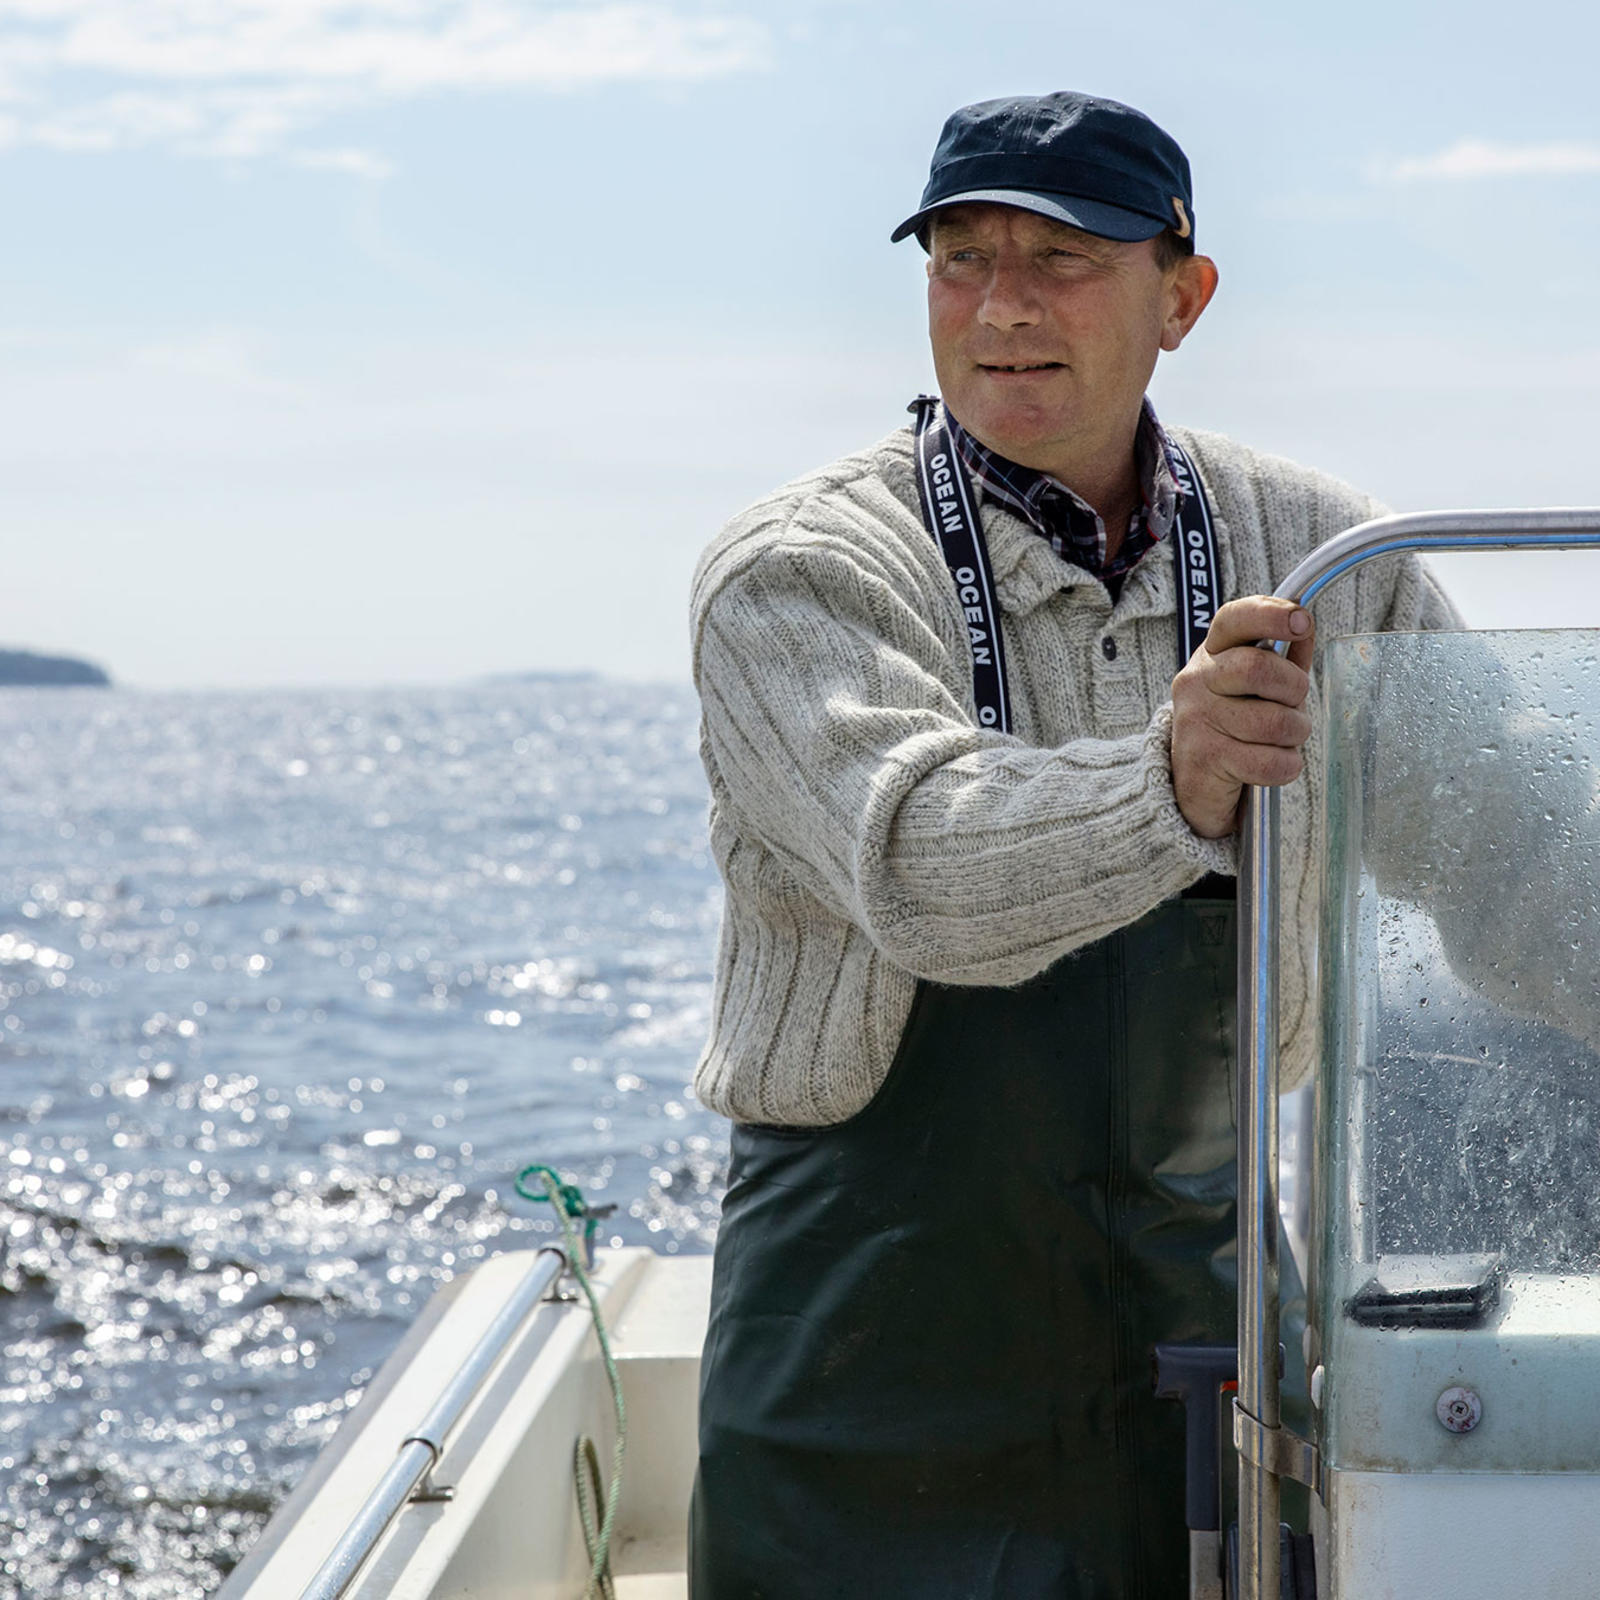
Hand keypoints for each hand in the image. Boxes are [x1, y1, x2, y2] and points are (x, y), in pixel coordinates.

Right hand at [1170, 597, 1315, 838]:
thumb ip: (1282, 656)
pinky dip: (1285, 767)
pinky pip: (1270, 762)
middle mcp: (1196, 681)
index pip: (1234, 619)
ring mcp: (1196, 720)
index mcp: (1212, 654)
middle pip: (1258, 668)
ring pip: (1273, 722)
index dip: (1270, 614)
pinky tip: (1272, 764)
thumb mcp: (1254, 686)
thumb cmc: (1234, 725)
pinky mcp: (1205, 759)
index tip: (1302, 622)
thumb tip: (1305, 621)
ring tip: (1282, 739)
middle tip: (1294, 704)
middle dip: (1294, 689)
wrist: (1194, 783)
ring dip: (1294, 735)